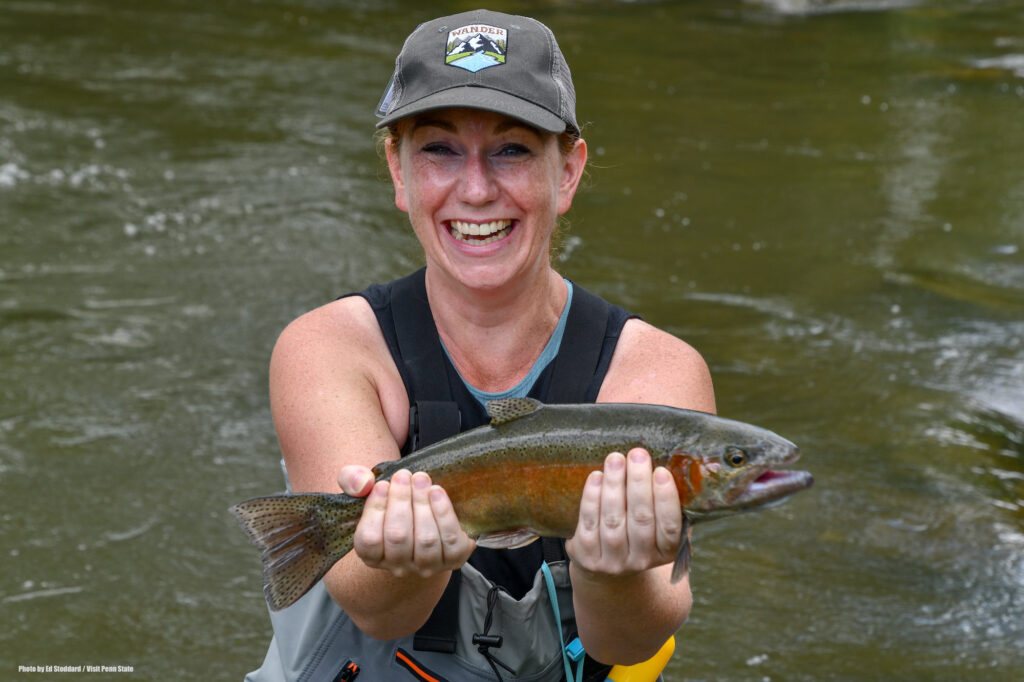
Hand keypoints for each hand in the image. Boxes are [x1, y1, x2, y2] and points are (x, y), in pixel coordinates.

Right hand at [338, 466, 475, 577]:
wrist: (425, 511)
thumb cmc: (390, 502)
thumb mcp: (366, 488)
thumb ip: (352, 479)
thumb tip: (363, 484)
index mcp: (372, 556)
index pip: (369, 540)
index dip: (375, 511)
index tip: (381, 484)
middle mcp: (399, 566)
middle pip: (398, 538)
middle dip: (401, 501)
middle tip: (403, 475)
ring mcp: (427, 565)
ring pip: (426, 540)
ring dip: (422, 504)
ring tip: (420, 479)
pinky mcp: (453, 558)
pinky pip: (450, 540)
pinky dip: (444, 513)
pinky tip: (437, 492)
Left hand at [565, 448, 682, 578]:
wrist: (606, 567)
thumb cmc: (638, 534)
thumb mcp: (659, 527)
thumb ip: (668, 504)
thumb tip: (675, 465)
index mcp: (666, 551)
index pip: (670, 526)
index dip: (666, 499)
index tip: (661, 471)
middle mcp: (641, 560)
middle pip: (641, 519)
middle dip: (639, 483)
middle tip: (637, 455)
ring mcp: (613, 561)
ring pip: (613, 520)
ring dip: (614, 485)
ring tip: (615, 459)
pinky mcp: (588, 555)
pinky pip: (589, 522)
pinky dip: (592, 497)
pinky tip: (596, 476)